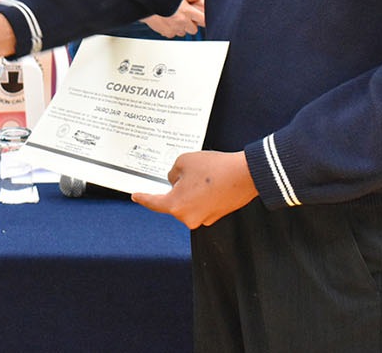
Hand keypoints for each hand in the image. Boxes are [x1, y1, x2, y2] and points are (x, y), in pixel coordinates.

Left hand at [132, 150, 257, 228]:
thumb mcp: (183, 161)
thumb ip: (173, 173)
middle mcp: (189, 217)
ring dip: (192, 190)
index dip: (143, 198)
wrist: (245, 175)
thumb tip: (176, 181)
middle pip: (174, 202)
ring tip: (204, 174)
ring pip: (189, 202)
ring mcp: (204, 219)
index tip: (136, 196)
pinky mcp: (216, 215)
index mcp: (176, 205)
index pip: (154, 203)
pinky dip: (203, 194)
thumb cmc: (213, 168)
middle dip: (178, 187)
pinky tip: (211, 181)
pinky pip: (202, 204)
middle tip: (189, 172)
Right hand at [142, 0, 205, 37]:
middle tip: (185, 17)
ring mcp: (174, 28)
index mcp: (187, 11)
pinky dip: (171, 30)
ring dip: (181, 27)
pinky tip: (167, 21)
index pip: (203, 20)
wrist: (144, 2)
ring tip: (174, 18)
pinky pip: (172, 34)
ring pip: (183, 33)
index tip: (201, 17)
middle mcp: (181, 21)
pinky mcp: (166, 33)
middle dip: (191, 24)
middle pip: (194, 29)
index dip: (203, 19)